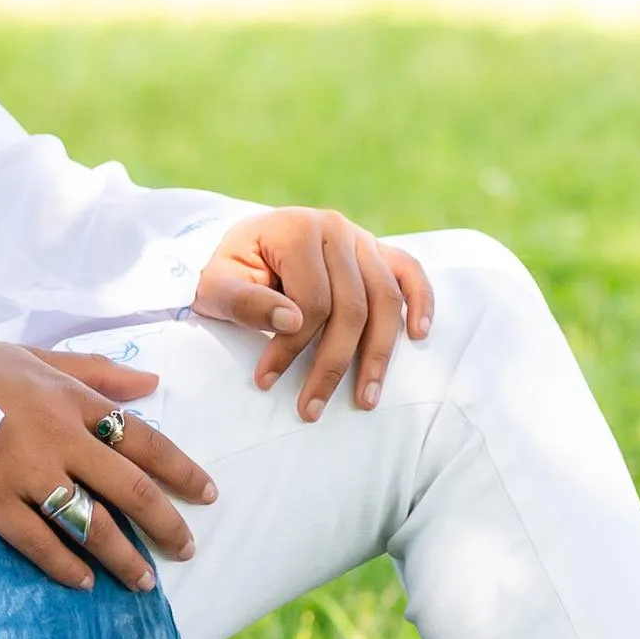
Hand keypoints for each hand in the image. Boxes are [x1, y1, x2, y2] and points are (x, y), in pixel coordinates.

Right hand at [0, 333, 215, 591]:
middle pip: (130, 489)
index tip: (208, 494)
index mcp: (72, 400)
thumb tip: (150, 381)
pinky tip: (84, 582)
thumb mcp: (35, 356)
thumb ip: (95, 371)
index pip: (145, 439)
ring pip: (91, 524)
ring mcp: (25, 474)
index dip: (182, 469)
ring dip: (124, 556)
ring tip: (145, 581)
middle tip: (187, 550)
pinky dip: (65, 566)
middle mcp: (59, 438)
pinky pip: (38, 543)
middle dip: (166, 524)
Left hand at [193, 208, 432, 418]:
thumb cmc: (232, 269)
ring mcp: (361, 238)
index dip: (290, 346)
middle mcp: (335, 229)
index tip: (266, 380)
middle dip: (333, 365)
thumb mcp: (218, 284)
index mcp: (296, 230)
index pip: (310, 301)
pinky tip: (419, 335)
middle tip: (311, 409)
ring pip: (385, 300)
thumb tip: (292, 322)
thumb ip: (245, 301)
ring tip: (366, 399)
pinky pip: (410, 271)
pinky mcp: (377, 250)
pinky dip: (421, 301)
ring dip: (379, 354)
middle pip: (351, 307)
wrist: (247, 242)